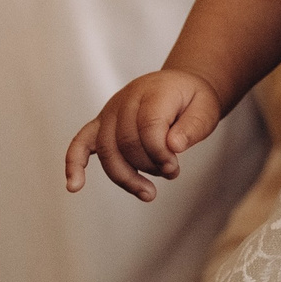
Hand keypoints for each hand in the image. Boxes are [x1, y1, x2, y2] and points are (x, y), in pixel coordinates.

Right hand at [64, 69, 221, 200]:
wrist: (179, 88)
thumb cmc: (192, 101)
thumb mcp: (206, 109)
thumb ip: (192, 127)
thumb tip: (173, 146)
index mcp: (154, 92)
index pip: (149, 126)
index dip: (161, 153)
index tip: (175, 167)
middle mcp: (127, 99)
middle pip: (126, 141)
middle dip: (148, 165)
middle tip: (171, 173)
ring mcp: (110, 112)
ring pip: (107, 150)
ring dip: (126, 177)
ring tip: (149, 193)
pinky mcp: (101, 124)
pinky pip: (80, 143)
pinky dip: (74, 164)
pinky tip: (74, 186)